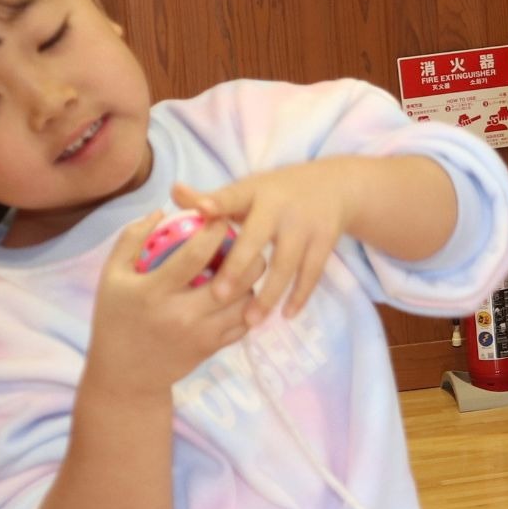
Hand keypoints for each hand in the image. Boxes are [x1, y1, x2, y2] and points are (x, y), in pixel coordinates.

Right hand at [88, 213, 254, 393]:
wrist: (125, 375)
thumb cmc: (115, 318)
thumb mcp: (111, 276)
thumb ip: (132, 239)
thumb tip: (161, 211)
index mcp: (153, 292)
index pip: (194, 255)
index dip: (213, 231)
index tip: (221, 217)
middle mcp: (181, 314)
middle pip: (232, 278)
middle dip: (246, 253)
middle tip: (244, 240)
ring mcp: (200, 334)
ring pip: (245, 301)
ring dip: (250, 280)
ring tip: (242, 266)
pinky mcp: (212, 348)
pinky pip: (244, 322)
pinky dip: (247, 305)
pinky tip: (238, 293)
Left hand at [175, 162, 354, 324]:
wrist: (333, 187)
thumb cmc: (276, 193)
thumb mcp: (248, 190)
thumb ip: (213, 198)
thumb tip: (174, 192)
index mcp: (255, 193)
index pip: (233, 197)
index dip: (218, 204)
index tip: (203, 210)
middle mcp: (281, 208)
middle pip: (257, 239)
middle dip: (238, 267)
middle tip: (218, 296)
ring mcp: (305, 226)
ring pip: (286, 264)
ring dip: (269, 294)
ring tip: (250, 321)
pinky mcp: (324, 242)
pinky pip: (311, 274)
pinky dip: (299, 296)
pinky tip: (285, 315)